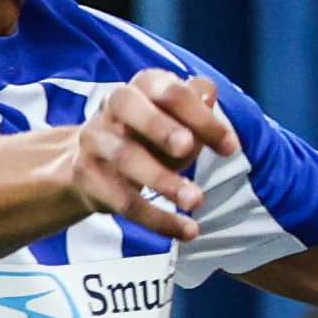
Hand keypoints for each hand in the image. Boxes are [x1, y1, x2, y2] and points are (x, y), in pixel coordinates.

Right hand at [60, 71, 226, 243]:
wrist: (93, 163)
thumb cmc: (150, 137)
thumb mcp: (178, 121)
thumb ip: (197, 109)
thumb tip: (209, 93)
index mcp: (143, 86)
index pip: (169, 92)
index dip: (200, 117)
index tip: (230, 148)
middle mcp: (113, 105)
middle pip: (129, 107)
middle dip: (160, 127)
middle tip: (188, 148)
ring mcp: (96, 139)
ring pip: (125, 157)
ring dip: (162, 180)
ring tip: (196, 200)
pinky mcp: (87, 176)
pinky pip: (123, 200)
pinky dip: (157, 219)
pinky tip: (186, 230)